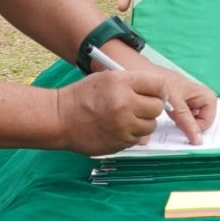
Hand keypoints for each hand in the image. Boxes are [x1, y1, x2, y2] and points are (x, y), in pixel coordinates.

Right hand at [55, 66, 201, 153]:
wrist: (60, 118)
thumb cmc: (83, 95)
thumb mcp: (108, 78)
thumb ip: (133, 82)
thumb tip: (159, 91)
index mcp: (122, 83)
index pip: (158, 85)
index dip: (159, 89)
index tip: (156, 92)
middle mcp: (125, 104)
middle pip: (157, 107)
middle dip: (152, 106)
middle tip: (140, 106)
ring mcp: (123, 126)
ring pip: (151, 125)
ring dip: (144, 122)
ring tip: (128, 117)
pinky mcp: (120, 143)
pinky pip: (138, 139)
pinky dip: (133, 134)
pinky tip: (119, 128)